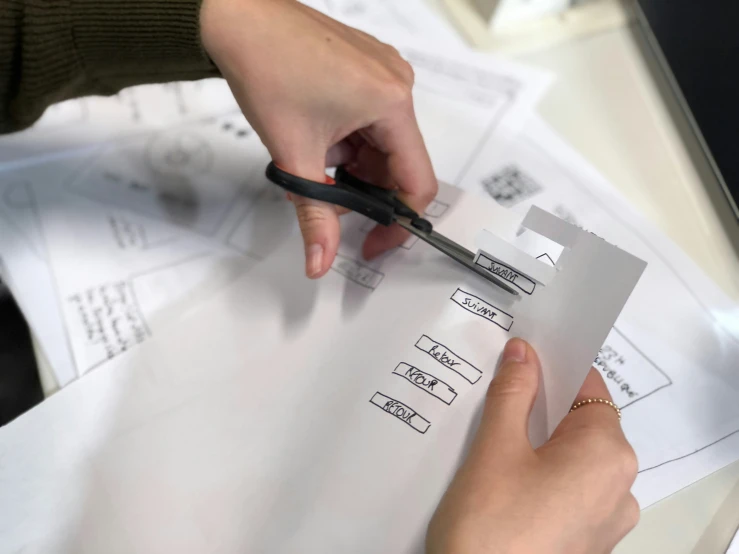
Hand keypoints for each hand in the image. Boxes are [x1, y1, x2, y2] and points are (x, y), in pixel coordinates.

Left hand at [200, 0, 436, 277]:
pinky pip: (371, 124)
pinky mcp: (367, 71)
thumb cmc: (266, 64)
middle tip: (325, 199)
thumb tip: (321, 260)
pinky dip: (348, 144)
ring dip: (351, 168)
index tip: (375, 241)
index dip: (398, 222)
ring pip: (381, 146)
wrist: (237, 18)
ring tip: (313, 158)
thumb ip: (314, 217)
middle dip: (362, 192)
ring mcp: (383, 75)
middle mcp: (396, 85)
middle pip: (397, 166)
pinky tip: (318, 138)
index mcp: (391, 102)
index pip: (417, 182)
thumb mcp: (294, 154)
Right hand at [427, 338, 638, 553]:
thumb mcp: (495, 449)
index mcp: (607, 454)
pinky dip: (545, 478)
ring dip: (540, 445)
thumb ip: (513, 394)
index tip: (522, 361)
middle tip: (498, 402)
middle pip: (583, 425)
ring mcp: (607, 522)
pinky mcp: (587, 545)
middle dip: (542, 409)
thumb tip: (524, 353)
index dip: (556, 369)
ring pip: (575, 460)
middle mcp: (619, 487)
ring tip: (494, 445)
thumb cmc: (491, 526)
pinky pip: (571, 493)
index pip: (590, 388)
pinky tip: (506, 484)